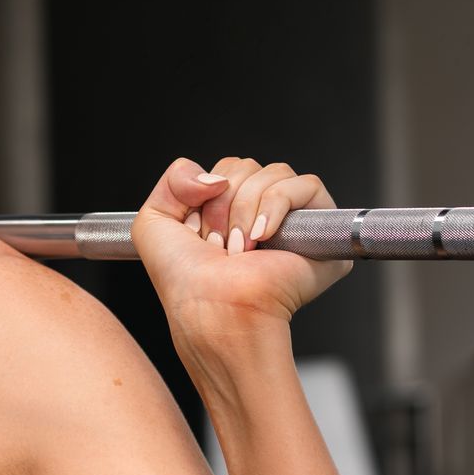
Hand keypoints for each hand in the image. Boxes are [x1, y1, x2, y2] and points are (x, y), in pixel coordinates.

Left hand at [128, 156, 352, 339]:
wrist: (213, 307)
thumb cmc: (185, 282)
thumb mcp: (153, 221)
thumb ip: (173, 178)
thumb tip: (215, 175)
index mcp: (228, 215)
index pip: (227, 169)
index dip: (207, 191)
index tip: (196, 231)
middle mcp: (260, 217)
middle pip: (248, 167)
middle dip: (224, 201)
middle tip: (219, 244)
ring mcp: (291, 223)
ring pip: (274, 173)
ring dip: (246, 209)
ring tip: (240, 248)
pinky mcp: (319, 230)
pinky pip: (306, 185)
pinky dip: (277, 204)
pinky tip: (264, 235)